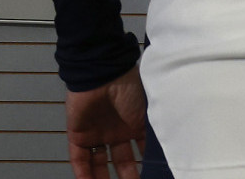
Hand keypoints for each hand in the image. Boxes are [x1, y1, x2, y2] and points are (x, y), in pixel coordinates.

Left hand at [64, 64, 146, 178]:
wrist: (103, 75)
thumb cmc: (129, 88)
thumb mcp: (148, 112)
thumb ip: (153, 132)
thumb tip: (166, 150)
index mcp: (135, 124)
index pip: (140, 150)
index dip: (144, 164)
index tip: (150, 174)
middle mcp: (117, 131)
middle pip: (120, 160)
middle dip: (126, 176)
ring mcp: (97, 133)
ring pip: (99, 163)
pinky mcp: (79, 135)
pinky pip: (79, 158)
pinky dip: (83, 174)